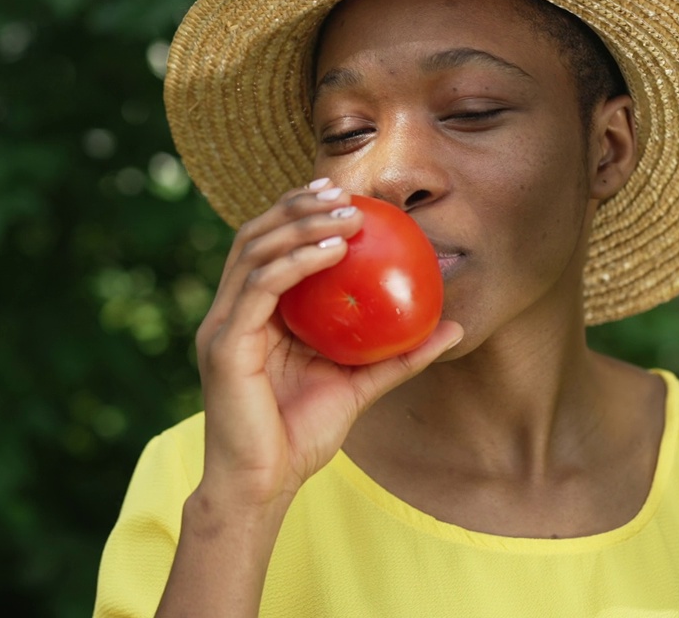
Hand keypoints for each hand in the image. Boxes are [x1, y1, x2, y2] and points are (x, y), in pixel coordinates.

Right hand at [194, 178, 462, 510]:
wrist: (264, 486)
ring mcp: (222, 325)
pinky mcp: (224, 344)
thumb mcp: (361, 385)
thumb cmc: (303, 437)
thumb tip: (455, 327)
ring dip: (300, 224)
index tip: (344, 195)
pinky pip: (259, 287)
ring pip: (255, 251)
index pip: (270, 246)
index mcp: (254, 315)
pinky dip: (295, 262)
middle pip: (256, 236)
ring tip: (346, 216)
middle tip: (344, 191)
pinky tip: (332, 250)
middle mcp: (231, 312)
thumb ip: (400, 354)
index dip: (299, 212)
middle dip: (297, 205)